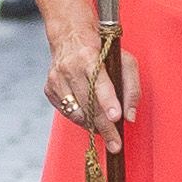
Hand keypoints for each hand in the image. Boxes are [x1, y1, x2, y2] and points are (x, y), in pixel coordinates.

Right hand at [45, 35, 140, 153]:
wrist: (70, 36)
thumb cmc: (102, 50)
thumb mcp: (125, 60)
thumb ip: (131, 88)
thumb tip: (130, 116)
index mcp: (89, 57)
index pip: (99, 83)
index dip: (108, 101)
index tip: (116, 117)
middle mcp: (69, 68)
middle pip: (89, 104)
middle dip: (104, 127)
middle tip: (115, 145)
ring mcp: (56, 80)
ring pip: (76, 112)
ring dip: (92, 125)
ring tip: (106, 130)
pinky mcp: (49, 89)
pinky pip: (67, 113)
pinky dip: (81, 119)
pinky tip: (90, 118)